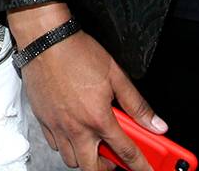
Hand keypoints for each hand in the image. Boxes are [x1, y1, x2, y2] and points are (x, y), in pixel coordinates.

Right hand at [12, 3, 166, 169]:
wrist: (45, 40)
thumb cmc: (77, 53)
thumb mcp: (116, 76)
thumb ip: (137, 105)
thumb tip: (156, 124)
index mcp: (98, 118)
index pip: (126, 152)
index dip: (140, 165)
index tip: (146, 170)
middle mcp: (76, 127)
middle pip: (92, 168)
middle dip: (106, 168)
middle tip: (115, 159)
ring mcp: (57, 126)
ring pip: (71, 159)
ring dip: (85, 157)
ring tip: (94, 144)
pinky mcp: (43, 120)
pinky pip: (54, 145)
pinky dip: (66, 145)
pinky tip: (74, 132)